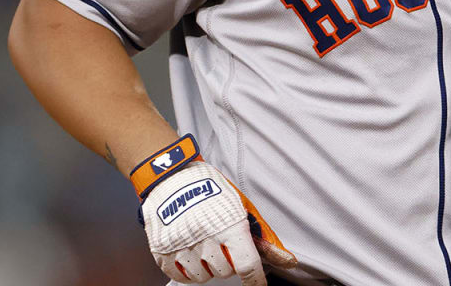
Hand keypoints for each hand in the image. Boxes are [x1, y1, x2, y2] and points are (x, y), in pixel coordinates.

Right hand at [132, 136, 296, 284]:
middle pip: (224, 272)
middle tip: (222, 245)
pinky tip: (190, 253)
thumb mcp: (241, 209)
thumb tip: (288, 261)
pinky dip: (187, 271)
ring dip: (207, 268)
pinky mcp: (161, 250)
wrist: (172, 176)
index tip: (257, 284)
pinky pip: (179, 275)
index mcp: (229, 225)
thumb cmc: (210, 189)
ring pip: (201, 277)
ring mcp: (181, 245)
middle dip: (227, 263)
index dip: (254, 280)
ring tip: (204, 246)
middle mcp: (205, 237)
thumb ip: (263, 240)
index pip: (247, 266)